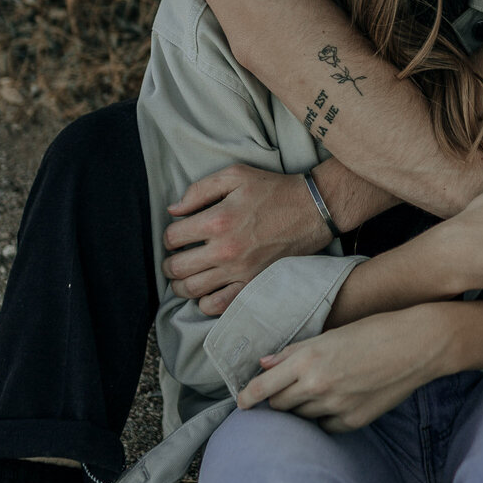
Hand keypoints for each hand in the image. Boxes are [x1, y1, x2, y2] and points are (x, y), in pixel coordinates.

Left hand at [163, 165, 330, 315]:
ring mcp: (239, 271)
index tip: (178, 235)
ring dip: (180, 284)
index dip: (169, 236)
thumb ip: (199, 190)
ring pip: (191, 290)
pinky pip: (217, 306)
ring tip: (185, 276)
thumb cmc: (273, 189)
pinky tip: (207, 290)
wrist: (312, 209)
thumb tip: (173, 210)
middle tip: (176, 257)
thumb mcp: (235, 175)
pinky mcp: (253, 284)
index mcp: (218, 219)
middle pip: (176, 268)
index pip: (172, 237)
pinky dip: (204, 302)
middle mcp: (225, 249)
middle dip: (169, 263)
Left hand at [237, 307, 437, 431]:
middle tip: (284, 391)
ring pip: (301, 417)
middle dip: (278, 399)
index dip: (248, 397)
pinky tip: (336, 401)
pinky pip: (325, 426)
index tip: (241, 403)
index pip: (264, 387)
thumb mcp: (331, 334)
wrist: (415, 344)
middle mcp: (317, 385)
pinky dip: (324, 417)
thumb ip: (295, 351)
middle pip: (279, 405)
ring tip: (316, 391)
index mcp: (309, 358)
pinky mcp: (353, 421)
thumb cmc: (373, 331)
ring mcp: (335, 406)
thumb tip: (265, 364)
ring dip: (301, 408)